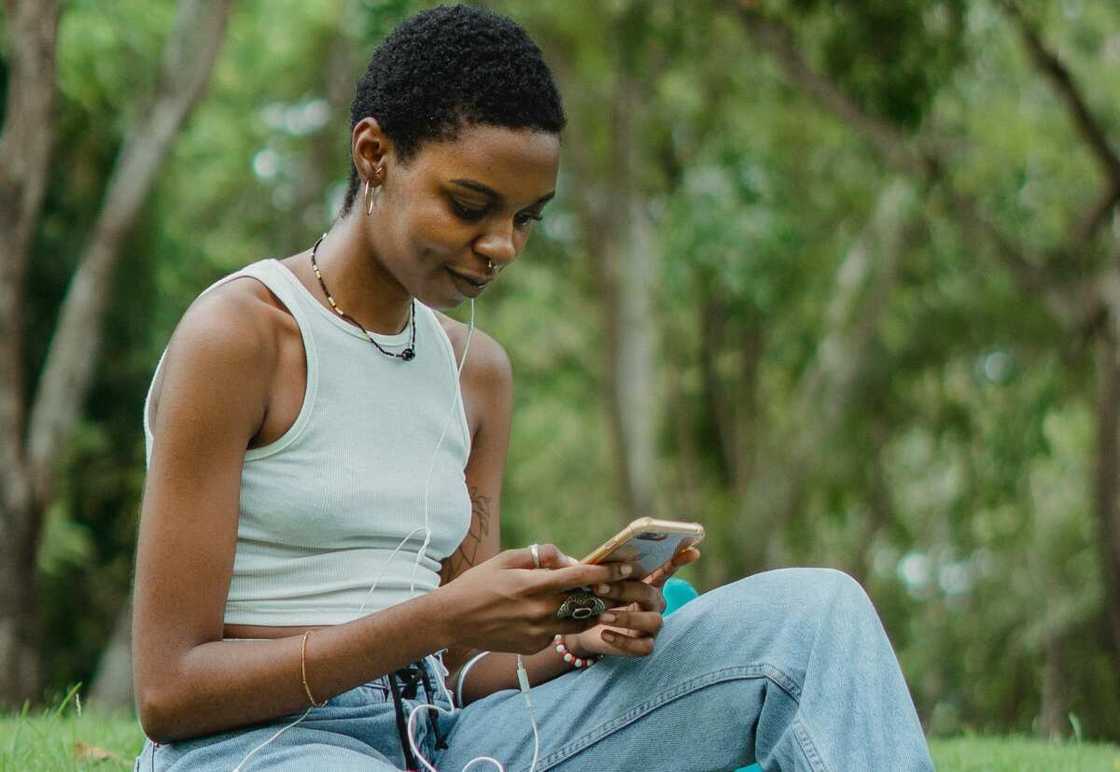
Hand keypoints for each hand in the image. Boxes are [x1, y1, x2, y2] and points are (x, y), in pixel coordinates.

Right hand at [439, 544, 631, 654]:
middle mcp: (540, 611)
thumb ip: (541, 556)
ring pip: (578, 622)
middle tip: (620, 586)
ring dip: (589, 611)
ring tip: (595, 600)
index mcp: (534, 584)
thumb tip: (568, 559)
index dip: (608, 572)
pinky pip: (558, 633)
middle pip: (587, 603)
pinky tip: (554, 614)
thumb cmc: (479, 583)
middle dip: (606, 594)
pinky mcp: (534, 646)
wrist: (453, 619)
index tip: (626, 567)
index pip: (582, 577)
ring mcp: (538, 632)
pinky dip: (562, 622)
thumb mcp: (507, 558)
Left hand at [564, 546, 701, 658]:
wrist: (574, 627)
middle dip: (626, 589)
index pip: (666, 567)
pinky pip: (643, 646)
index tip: (692, 548)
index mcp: (643, 580)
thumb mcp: (585, 580)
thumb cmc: (583, 597)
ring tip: (603, 614)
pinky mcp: (643, 645)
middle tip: (600, 588)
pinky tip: (605, 633)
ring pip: (652, 620)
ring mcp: (650, 624)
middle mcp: (653, 601)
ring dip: (627, 616)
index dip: (680, 558)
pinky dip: (624, 640)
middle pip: (651, 593)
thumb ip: (589, 569)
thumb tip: (575, 561)